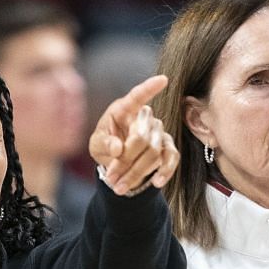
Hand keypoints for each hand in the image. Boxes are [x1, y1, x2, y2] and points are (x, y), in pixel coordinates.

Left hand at [90, 74, 178, 195]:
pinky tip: (157, 182)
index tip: (163, 79)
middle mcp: (145, 117)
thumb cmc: (105, 144)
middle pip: (141, 138)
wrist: (117, 161)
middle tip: (111, 178)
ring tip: (119, 188)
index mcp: (124, 109)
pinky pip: (171, 158)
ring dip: (136, 173)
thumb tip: (116, 148)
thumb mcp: (96, 144)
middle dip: (125, 161)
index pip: (137, 96)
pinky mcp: (167, 147)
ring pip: (153, 152)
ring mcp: (159, 132)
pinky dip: (165, 171)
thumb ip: (104, 143)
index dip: (149, 88)